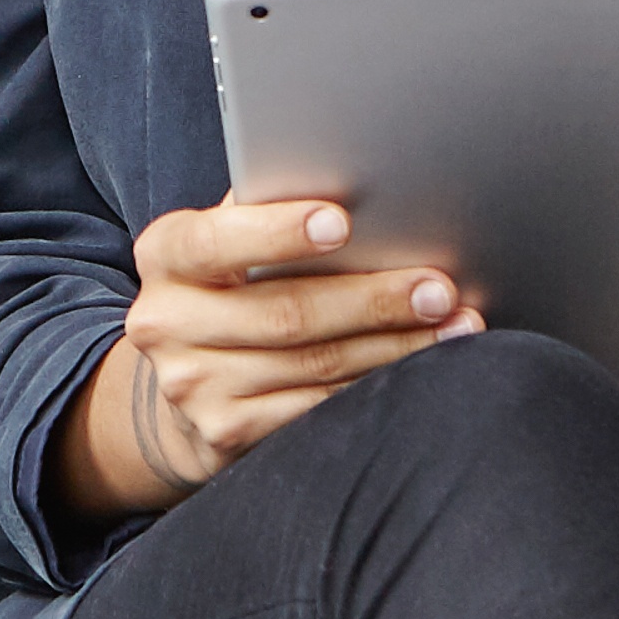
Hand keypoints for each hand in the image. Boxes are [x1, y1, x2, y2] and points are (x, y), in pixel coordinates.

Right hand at [76, 195, 478, 514]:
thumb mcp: (232, 243)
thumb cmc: (233, 287)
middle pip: (285, 312)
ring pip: (314, 365)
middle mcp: (165, 322)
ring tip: (453, 326)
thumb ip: (270, 211)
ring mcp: (192, 385)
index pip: (216, 240)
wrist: (188, 384)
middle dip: (373, 300)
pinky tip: (418, 372)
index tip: (344, 222)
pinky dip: (374, 388)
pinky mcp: (225, 433)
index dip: (279, 231)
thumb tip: (360, 185)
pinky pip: (317, 409)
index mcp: (165, 254)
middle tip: (438, 288)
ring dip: (395, 347)